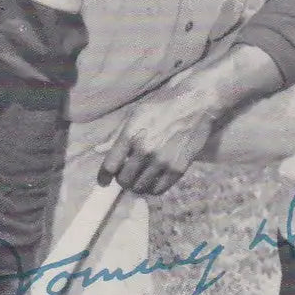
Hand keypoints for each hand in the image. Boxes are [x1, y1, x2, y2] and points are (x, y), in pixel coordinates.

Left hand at [97, 85, 214, 195]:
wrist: (195, 104)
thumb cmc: (163, 106)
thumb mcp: (136, 114)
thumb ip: (117, 135)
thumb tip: (98, 150)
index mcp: (131, 134)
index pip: (110, 166)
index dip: (104, 177)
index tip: (104, 181)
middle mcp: (145, 149)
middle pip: (124, 180)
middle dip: (122, 179)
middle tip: (126, 174)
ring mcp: (162, 160)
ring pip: (140, 187)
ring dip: (136, 185)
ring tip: (139, 177)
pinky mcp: (178, 168)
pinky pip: (159, 190)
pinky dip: (153, 188)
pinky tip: (153, 180)